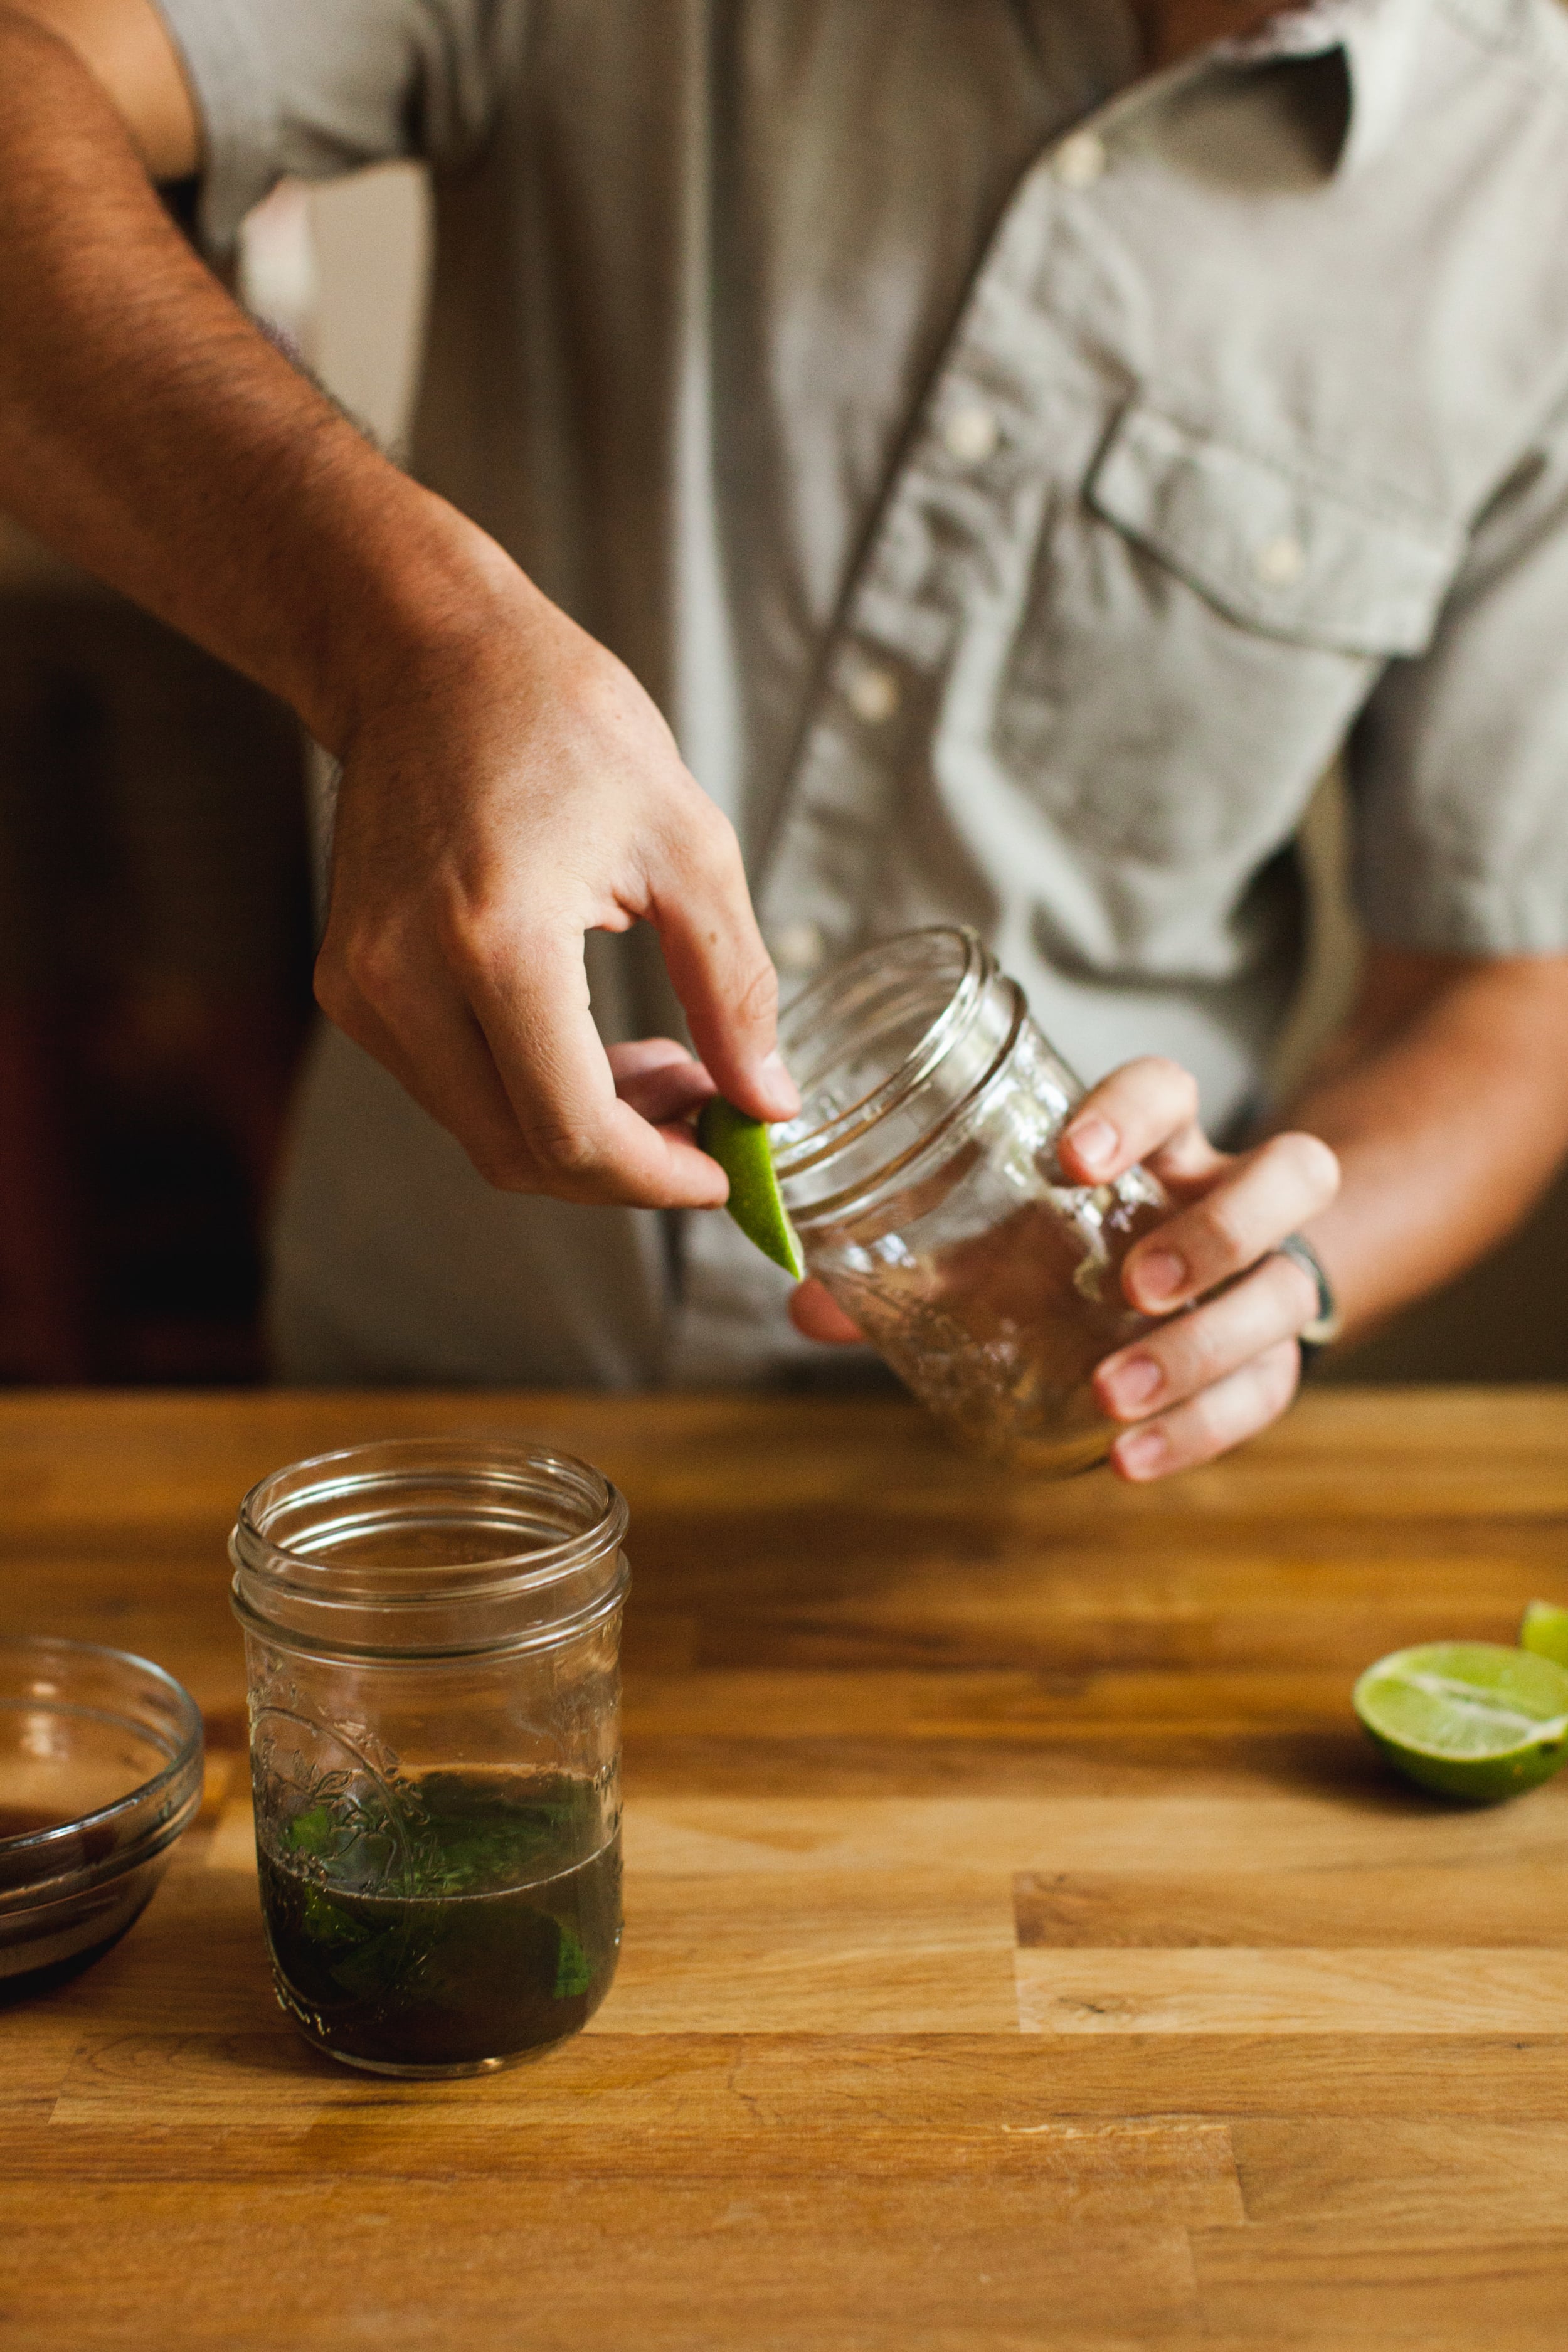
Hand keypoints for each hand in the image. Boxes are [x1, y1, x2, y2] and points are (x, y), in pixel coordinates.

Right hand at [314, 565, 796, 1206]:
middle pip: (521, 1156)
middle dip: (627, 1165)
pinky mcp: (348, 988)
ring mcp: (363, 989)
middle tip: (704, 1117)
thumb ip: (735, 989)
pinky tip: (587, 1042)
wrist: (424, 657)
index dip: (660, 1177)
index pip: (574, 1132)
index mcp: (496, 941)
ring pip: (484, 1133)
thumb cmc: (562, 724)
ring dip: (580, 1131)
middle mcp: (406, 979)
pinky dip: (527, 1093)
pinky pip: (450, 1089)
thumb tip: (769, 1105)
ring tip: (659, 1067)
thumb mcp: (688, 844)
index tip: (726, 1169)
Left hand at [791, 1055, 1340, 1481]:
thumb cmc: (1067, 1248)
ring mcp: (1266, 1274)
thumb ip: (914, 1266)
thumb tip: (804, 1303)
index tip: (1069, 1157)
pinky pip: (1269, 1389)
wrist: (1170, 1293)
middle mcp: (1229, 1195)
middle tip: (1129, 1284)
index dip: (1135, 1110)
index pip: (1173, 1088)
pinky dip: (1200, 1430)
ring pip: (1291, 1285)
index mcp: (1161, 1143)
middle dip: (1214, 1230)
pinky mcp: (1275, 1355)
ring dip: (1207, 1342)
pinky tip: (1127, 1460)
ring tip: (1114, 1392)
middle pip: (1290, 1173)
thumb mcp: (1000, 1243)